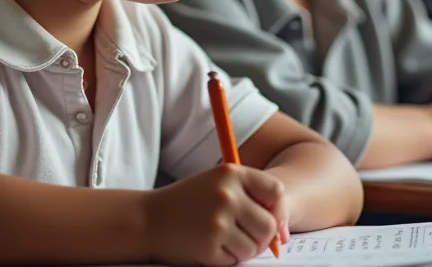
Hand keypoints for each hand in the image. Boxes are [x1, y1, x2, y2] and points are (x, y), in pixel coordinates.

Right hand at [145, 164, 285, 265]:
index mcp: (231, 173)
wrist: (148, 219)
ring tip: (222, 240)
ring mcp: (218, 221)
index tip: (272, 222)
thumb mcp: (217, 184)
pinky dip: (226, 259)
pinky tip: (209, 246)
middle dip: (261, 238)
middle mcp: (227, 194)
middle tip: (244, 237)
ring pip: (254, 247)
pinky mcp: (210, 245)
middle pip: (269, 225)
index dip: (278, 210)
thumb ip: (249, 196)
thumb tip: (283, 231)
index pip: (276, 191)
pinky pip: (235, 260)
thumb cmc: (188, 203)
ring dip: (242, 250)